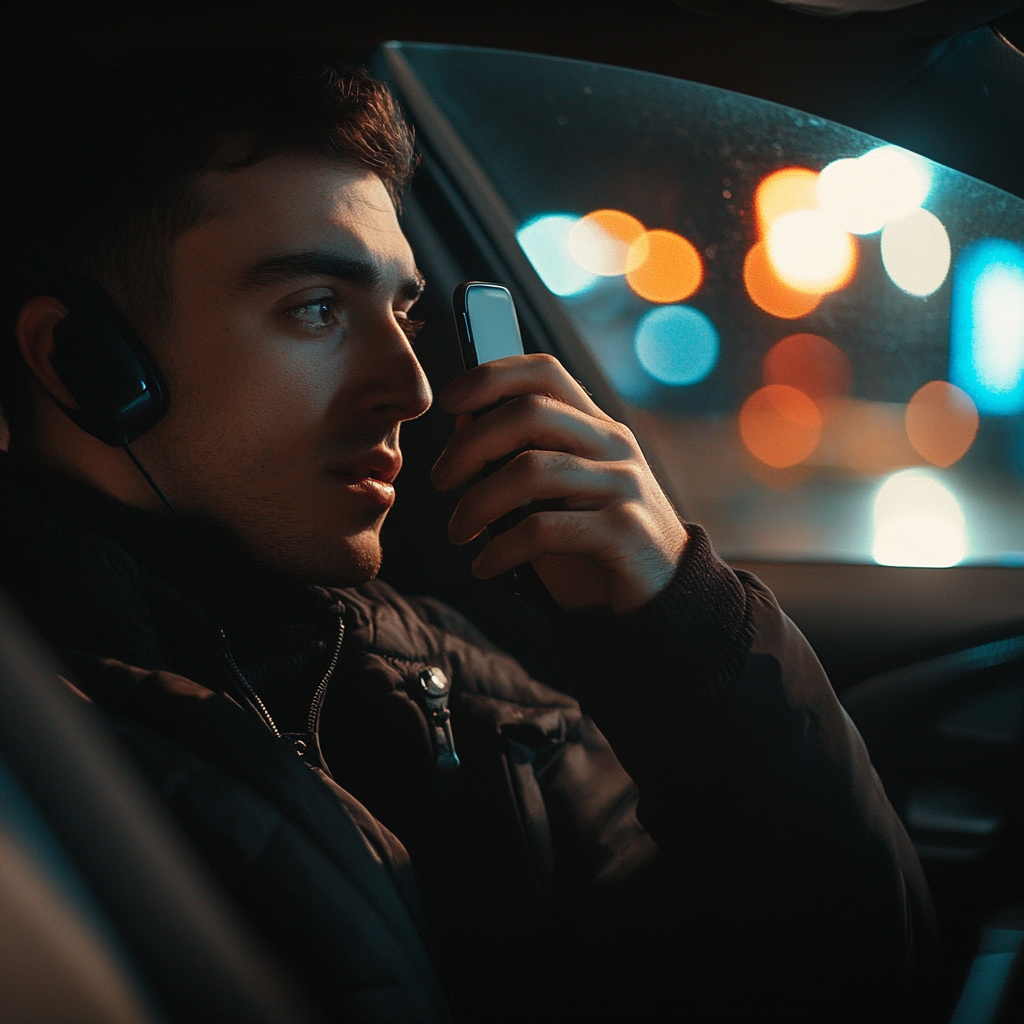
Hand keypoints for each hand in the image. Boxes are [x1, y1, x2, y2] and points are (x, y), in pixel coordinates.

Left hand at [430, 353, 687, 613]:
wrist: (663, 596)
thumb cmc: (597, 541)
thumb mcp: (560, 492)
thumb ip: (521, 455)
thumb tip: (464, 420)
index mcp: (596, 428)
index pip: (544, 373)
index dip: (491, 377)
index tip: (448, 403)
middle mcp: (613, 447)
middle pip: (528, 413)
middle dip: (469, 444)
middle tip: (440, 480)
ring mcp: (623, 486)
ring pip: (530, 470)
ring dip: (477, 503)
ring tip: (458, 533)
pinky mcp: (624, 531)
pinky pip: (543, 529)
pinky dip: (500, 550)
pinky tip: (484, 567)